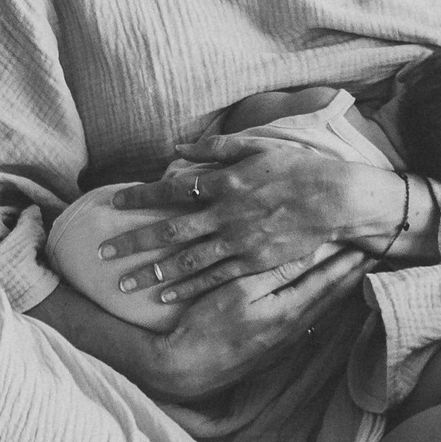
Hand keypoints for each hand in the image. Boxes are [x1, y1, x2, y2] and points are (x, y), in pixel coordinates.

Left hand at [98, 134, 407, 309]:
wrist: (338, 199)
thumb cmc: (298, 167)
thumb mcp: (257, 146)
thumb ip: (215, 145)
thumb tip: (177, 145)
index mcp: (225, 181)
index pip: (171, 189)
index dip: (140, 197)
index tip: (113, 204)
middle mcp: (226, 213)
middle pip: (169, 230)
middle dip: (133, 242)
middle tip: (103, 253)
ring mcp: (240, 242)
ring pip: (187, 261)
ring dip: (152, 272)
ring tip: (124, 283)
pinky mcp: (254, 263)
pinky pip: (214, 278)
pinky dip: (187, 288)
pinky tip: (165, 296)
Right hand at [144, 250, 371, 401]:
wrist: (185, 369)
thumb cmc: (206, 326)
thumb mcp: (238, 291)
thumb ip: (276, 272)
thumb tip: (310, 250)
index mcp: (289, 309)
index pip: (329, 280)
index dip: (350, 260)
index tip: (370, 241)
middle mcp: (295, 327)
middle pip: (333, 295)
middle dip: (355, 272)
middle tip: (377, 251)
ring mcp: (286, 340)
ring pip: (324, 309)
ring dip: (344, 288)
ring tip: (362, 270)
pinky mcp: (275, 348)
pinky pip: (311, 321)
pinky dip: (326, 304)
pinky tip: (330, 300)